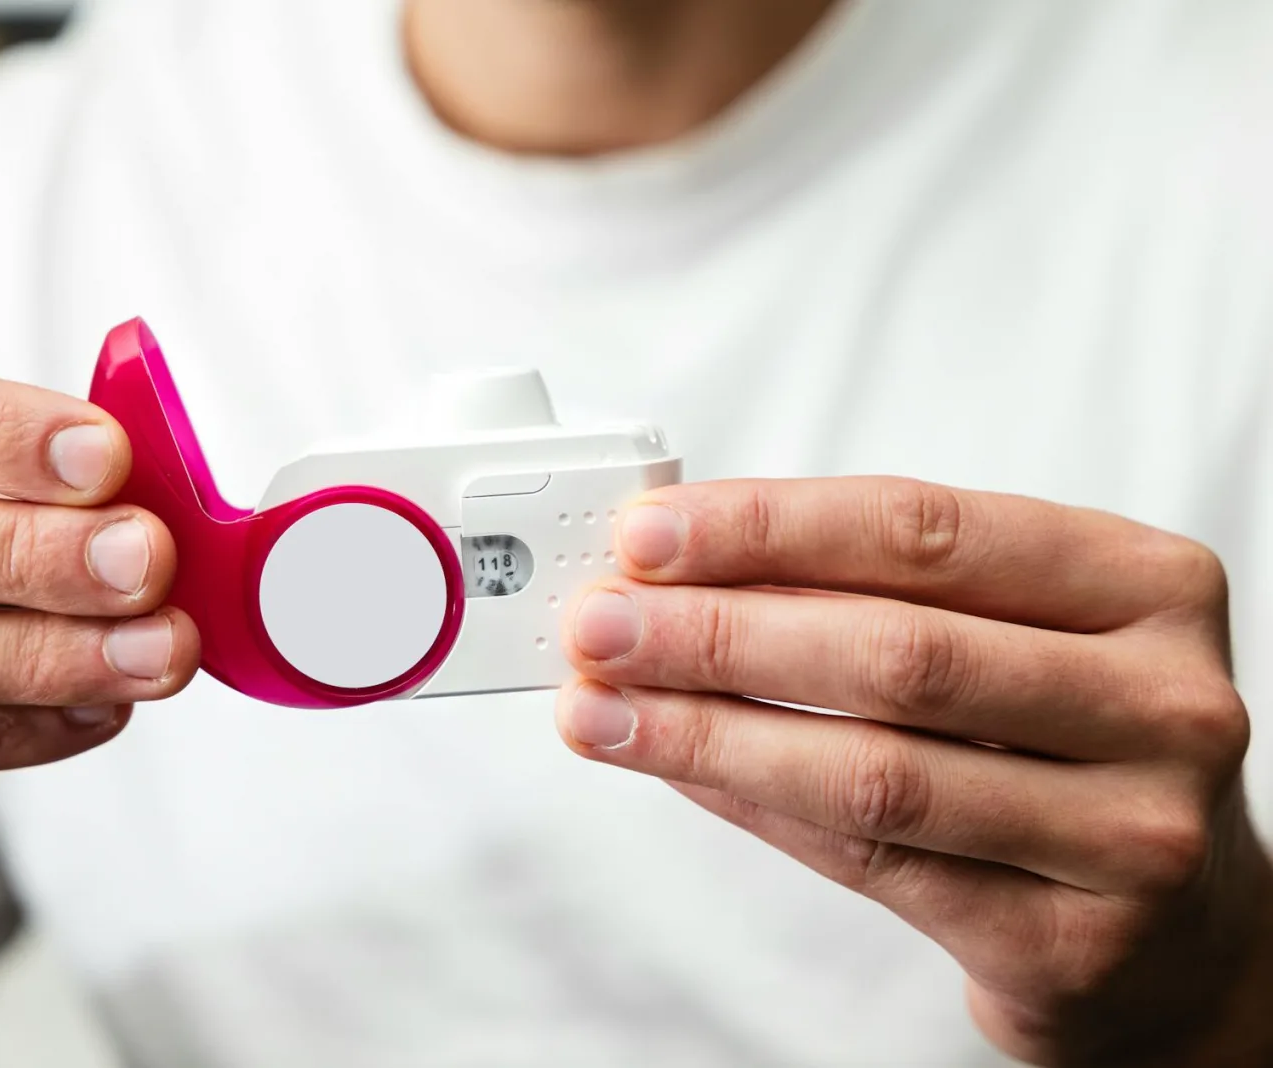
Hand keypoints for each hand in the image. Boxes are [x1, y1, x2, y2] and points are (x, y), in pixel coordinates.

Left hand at [555, 477, 1271, 1065]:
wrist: (1178, 930)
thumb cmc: (1070, 742)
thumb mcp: (1011, 632)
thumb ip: (870, 591)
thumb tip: (678, 569)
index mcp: (1144, 585)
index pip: (924, 531)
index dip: (768, 528)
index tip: (648, 534)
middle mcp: (1161, 703)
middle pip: (896, 651)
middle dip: (718, 633)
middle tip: (599, 625)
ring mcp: (1130, 833)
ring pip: (873, 768)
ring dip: (708, 731)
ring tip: (600, 707)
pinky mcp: (1070, 941)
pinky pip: (871, 860)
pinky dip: (753, 805)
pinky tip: (678, 767)